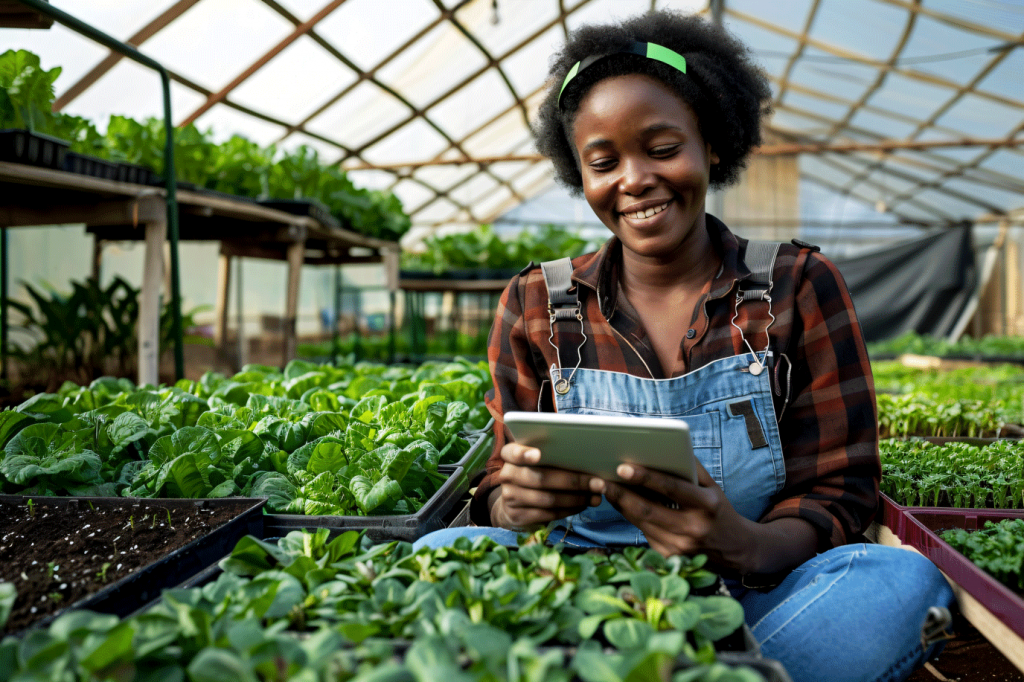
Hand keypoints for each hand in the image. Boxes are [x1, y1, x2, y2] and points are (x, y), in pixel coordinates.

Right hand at [490, 442, 601, 530]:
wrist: (513, 503)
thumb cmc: (533, 474)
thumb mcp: (536, 461)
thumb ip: (551, 456)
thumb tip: (587, 459)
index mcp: (510, 456)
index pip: (512, 452)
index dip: (523, 454)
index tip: (538, 454)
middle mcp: (506, 475)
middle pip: (541, 478)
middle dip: (573, 481)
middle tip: (597, 483)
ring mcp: (510, 497)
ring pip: (548, 499)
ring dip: (576, 499)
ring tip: (595, 497)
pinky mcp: (517, 515)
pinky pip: (548, 513)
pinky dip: (569, 510)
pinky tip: (583, 505)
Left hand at [593, 461, 756, 571]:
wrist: (736, 550)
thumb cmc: (720, 511)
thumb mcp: (713, 487)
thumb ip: (690, 469)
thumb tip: (663, 449)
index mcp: (707, 506)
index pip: (671, 489)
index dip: (645, 478)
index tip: (623, 467)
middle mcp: (693, 529)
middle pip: (648, 510)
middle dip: (620, 494)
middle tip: (599, 479)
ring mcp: (680, 547)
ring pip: (641, 523)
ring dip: (620, 504)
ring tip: (603, 487)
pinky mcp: (670, 558)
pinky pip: (644, 533)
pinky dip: (630, 517)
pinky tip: (620, 503)